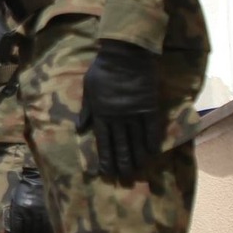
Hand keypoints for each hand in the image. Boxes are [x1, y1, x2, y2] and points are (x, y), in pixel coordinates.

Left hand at [82, 39, 163, 180]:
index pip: (103, 141)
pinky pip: (151, 129)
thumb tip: (79, 128)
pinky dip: (152, 142)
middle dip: (121, 163)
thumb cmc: (104, 69)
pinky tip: (152, 153)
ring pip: (136, 140)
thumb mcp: (88, 88)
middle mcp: (117, 118)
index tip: (106, 172)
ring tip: (138, 170)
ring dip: (136, 157)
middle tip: (124, 178)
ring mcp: (134, 113)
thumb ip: (86, 110)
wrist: (125, 54)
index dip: (105, 158)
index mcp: (101, 114)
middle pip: (120, 145)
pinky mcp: (149, 107)